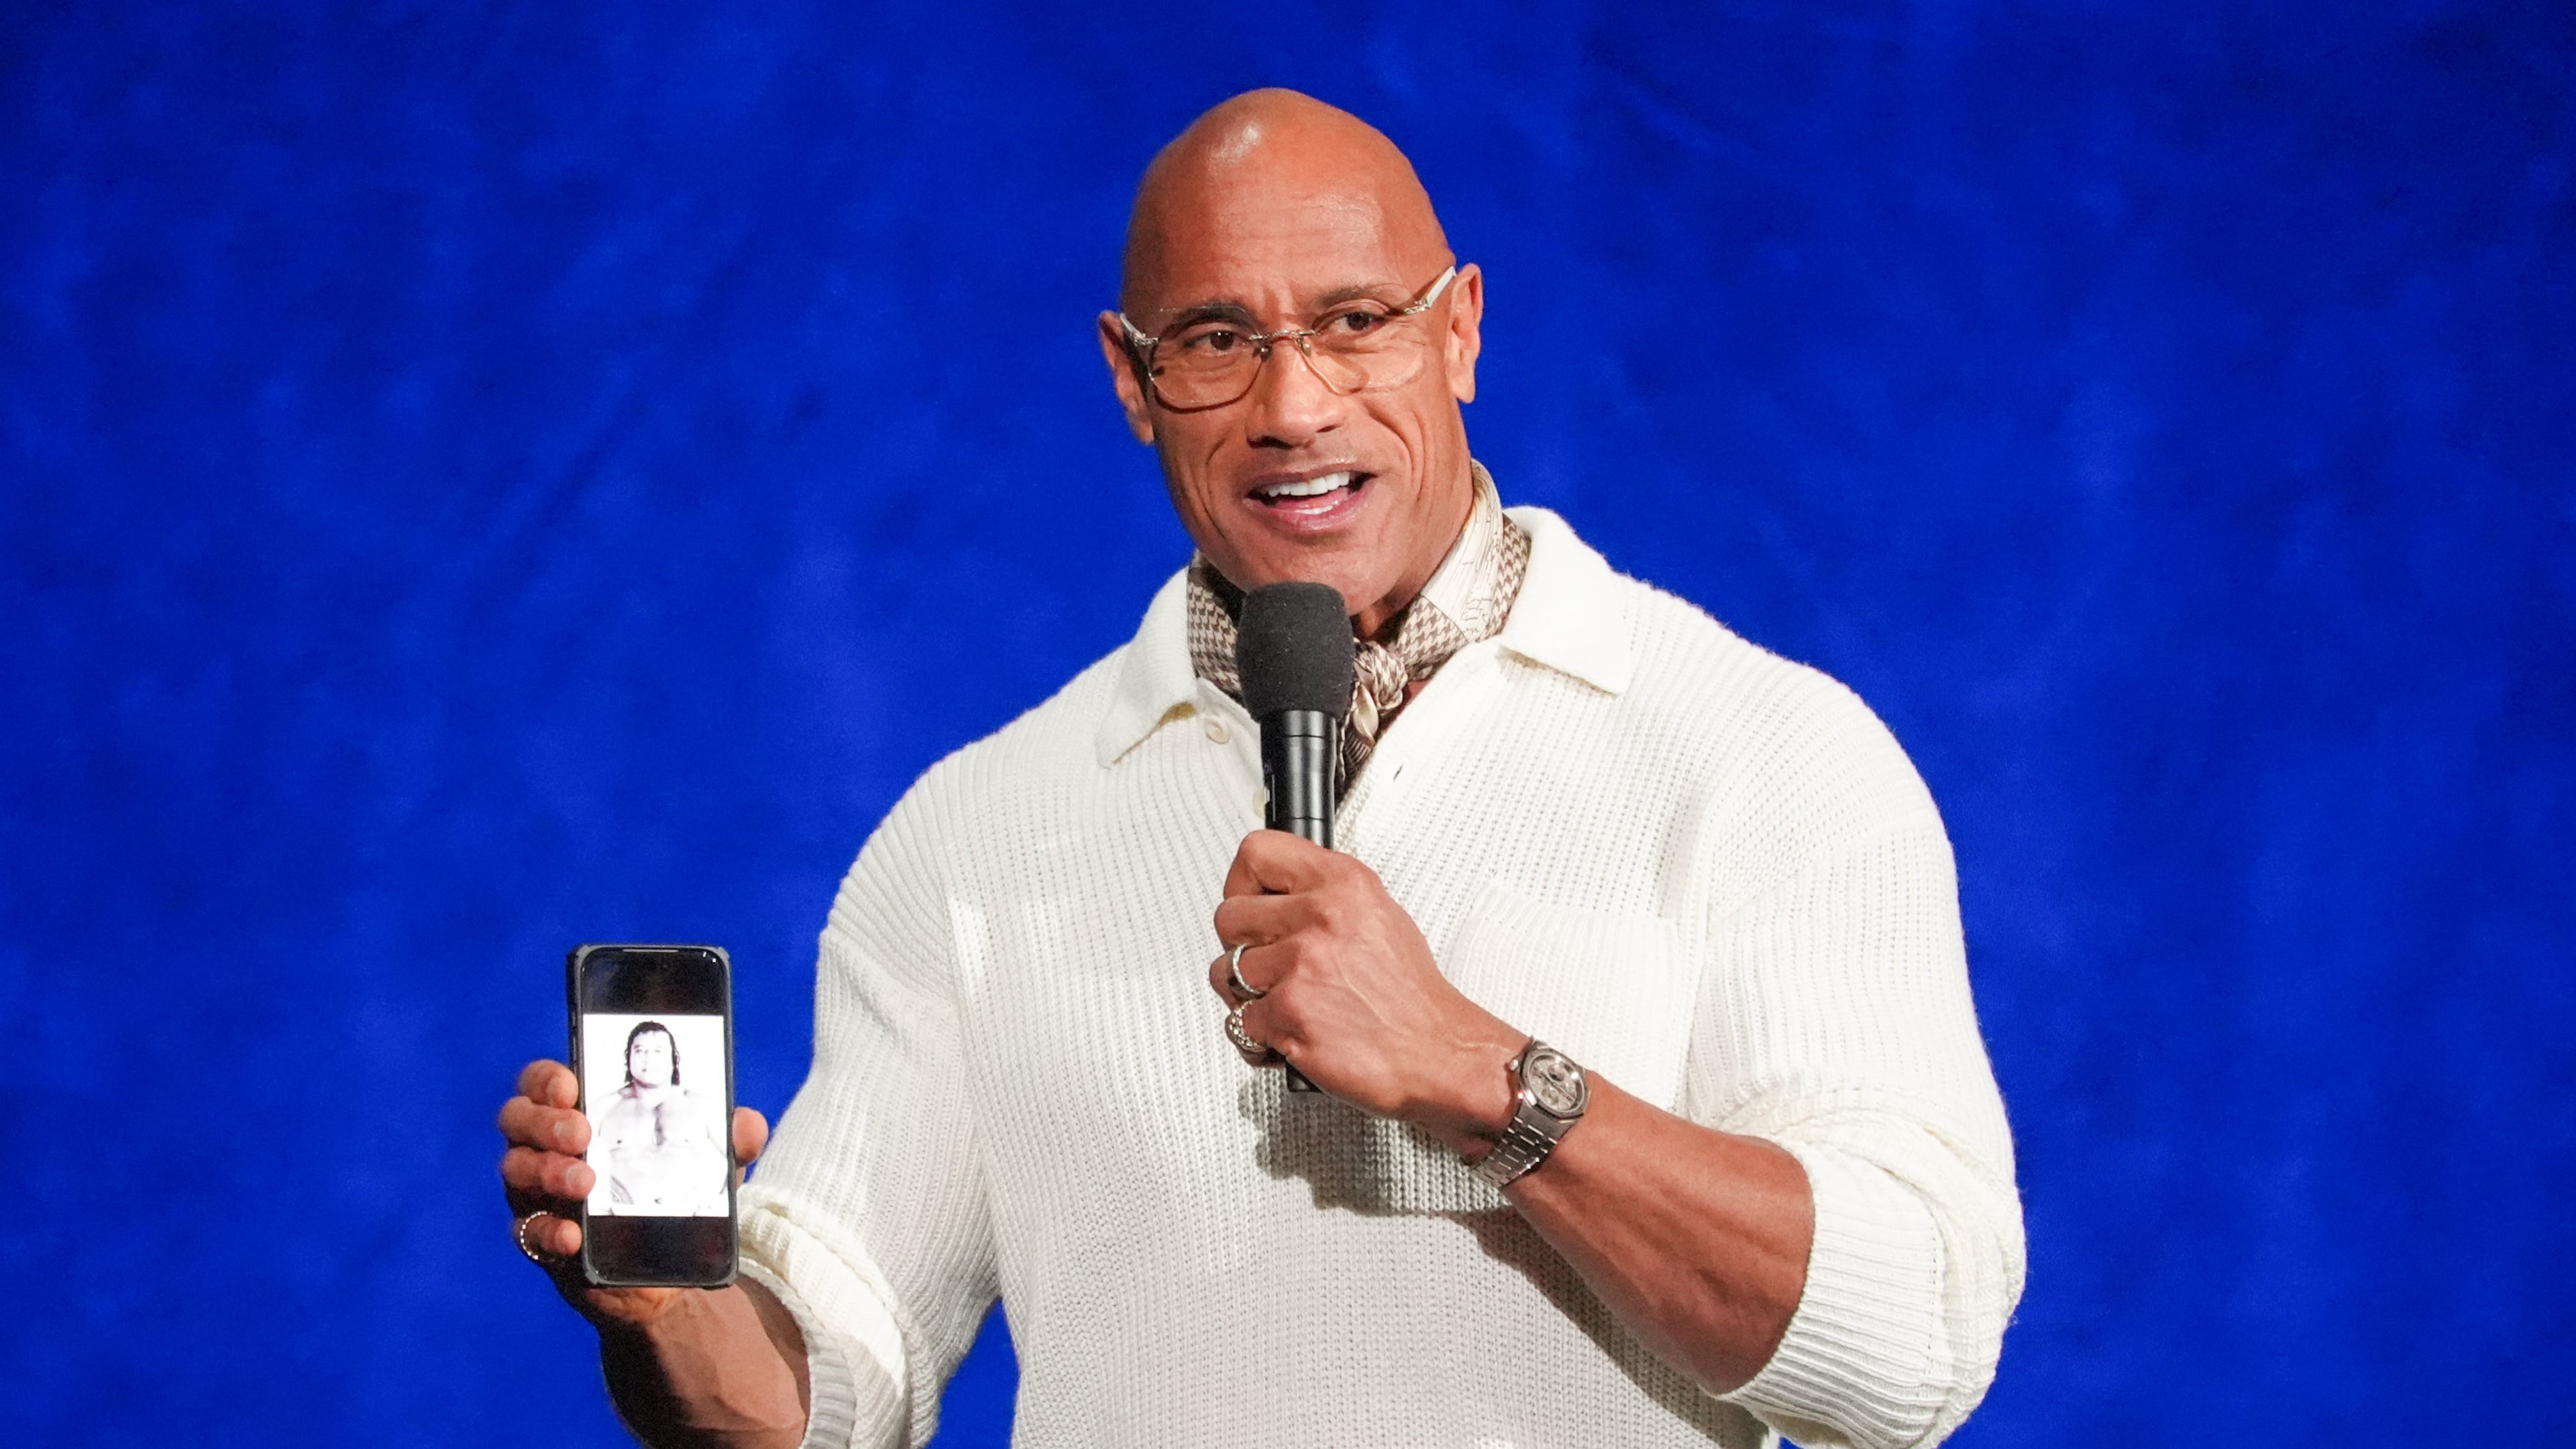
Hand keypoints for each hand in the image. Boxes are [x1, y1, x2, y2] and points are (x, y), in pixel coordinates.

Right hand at [496, 1060, 768, 1328]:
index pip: (543, 1082)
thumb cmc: (678, 1193)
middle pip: (518, 1118)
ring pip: (515, 1170)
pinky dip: (548, 1230)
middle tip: (582, 1135)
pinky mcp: (541, 1238)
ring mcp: (537, 1192)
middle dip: (545, 1123)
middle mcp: (546, 1146)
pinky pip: (528, 1230)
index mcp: (578, 1112)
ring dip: (547, 1172)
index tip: (571, 1086)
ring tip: (586, 1183)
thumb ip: (729, 1138)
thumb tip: (746, 1123)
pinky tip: (572, 1234)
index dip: (546, 1078)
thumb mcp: (708, 1163)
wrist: (668, 1269)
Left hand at [1208, 830, 1520, 1151]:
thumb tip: (1278, 895)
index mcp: (1344, 884)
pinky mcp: (1289, 1013)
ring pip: (1225, 973)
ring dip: (1248, 996)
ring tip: (1284, 1003)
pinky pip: (1238, 1022)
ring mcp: (1302, 965)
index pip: (1256, 853)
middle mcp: (1321, 917)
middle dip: (1242, 948)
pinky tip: (1290, 1034)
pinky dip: (1259, 1037)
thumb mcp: (1380, 917)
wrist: (1439, 1055)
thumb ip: (1326, 897)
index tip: (1250, 904)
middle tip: (1269, 965)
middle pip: (1228, 917)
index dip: (1241, 884)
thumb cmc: (1412, 998)